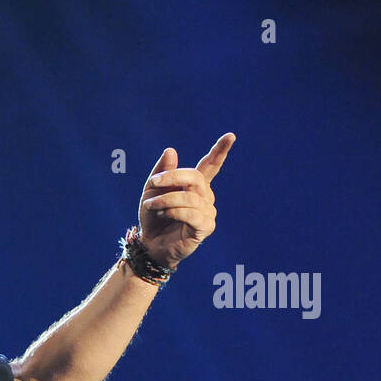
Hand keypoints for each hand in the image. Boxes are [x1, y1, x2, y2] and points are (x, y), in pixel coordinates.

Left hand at [138, 133, 234, 268]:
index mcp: (196, 185)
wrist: (150, 245)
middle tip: (154, 182)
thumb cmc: (153, 217)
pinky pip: (191, 214)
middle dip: (172, 177)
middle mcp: (206, 197)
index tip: (230, 136)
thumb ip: (161, 172)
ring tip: (150, 205)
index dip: (220, 151)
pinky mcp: (205, 227)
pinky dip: (173, 212)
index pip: (210, 165)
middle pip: (195, 177)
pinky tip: (163, 214)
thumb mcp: (152, 191)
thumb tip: (171, 150)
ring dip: (166, 199)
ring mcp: (207, 212)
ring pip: (189, 197)